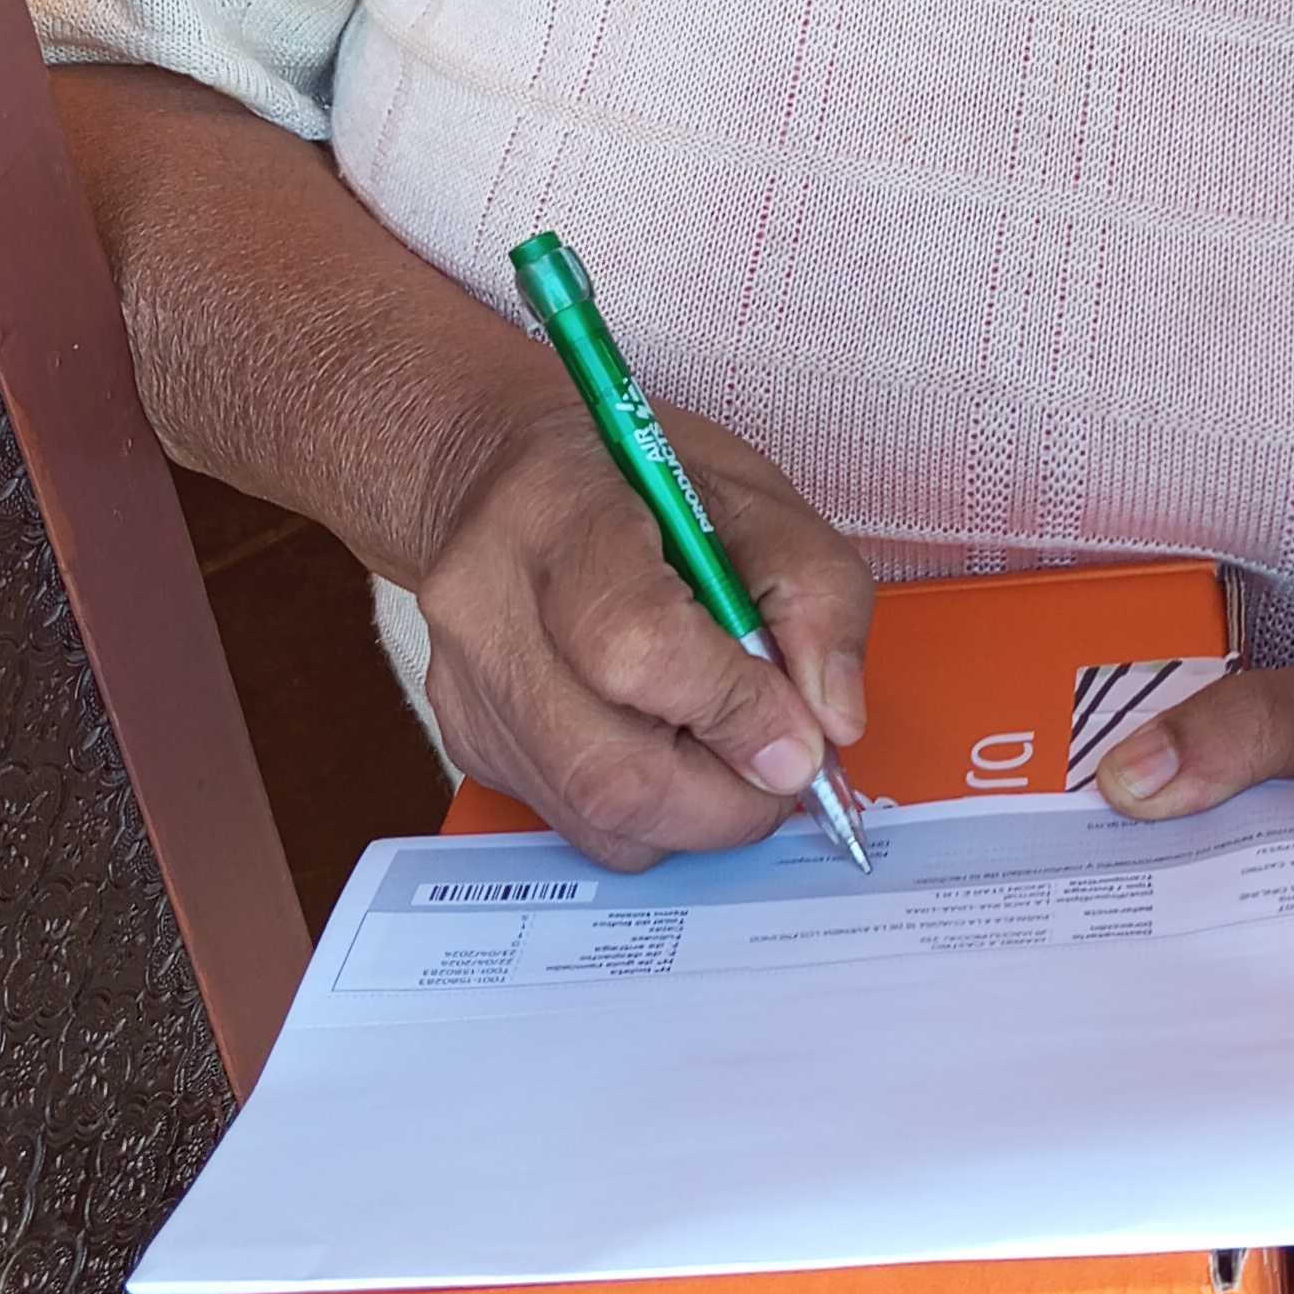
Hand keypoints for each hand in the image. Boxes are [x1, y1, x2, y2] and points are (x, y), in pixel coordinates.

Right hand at [414, 393, 873, 868]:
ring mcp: (463, 688)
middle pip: (608, 771)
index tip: (802, 735)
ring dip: (693, 814)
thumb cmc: (630, 476)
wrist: (493, 473)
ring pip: (595, 820)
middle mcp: (483, 609)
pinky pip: (574, 820)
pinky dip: (648, 809)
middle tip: (783, 767)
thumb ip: (814, 596)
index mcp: (555, 513)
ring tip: (727, 746)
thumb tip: (830, 724)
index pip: (636, 648)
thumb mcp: (752, 495)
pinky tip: (666, 739)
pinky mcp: (463, 743)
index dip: (734, 710)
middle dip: (728, 799)